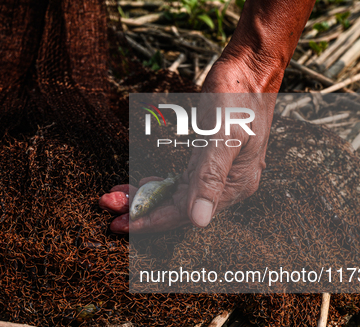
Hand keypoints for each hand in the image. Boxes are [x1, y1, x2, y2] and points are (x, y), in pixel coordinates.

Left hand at [100, 54, 281, 233]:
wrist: (251, 69)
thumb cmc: (239, 96)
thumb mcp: (223, 134)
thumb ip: (210, 177)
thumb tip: (199, 220)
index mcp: (234, 185)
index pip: (186, 214)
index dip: (153, 220)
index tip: (124, 224)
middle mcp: (227, 185)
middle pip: (178, 209)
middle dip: (142, 209)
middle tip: (109, 206)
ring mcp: (219, 173)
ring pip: (176, 196)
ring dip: (146, 197)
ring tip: (116, 196)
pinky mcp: (210, 160)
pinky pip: (181, 182)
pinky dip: (159, 184)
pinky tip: (142, 183)